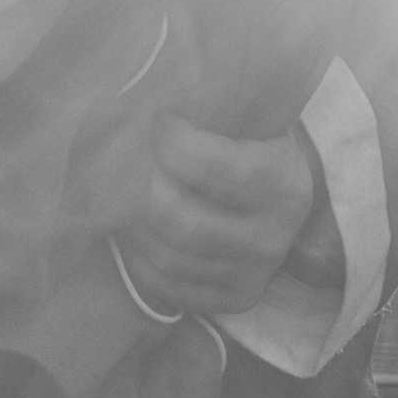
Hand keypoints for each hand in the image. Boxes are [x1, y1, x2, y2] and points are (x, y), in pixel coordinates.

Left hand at [117, 117, 317, 317]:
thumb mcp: (247, 118)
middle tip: (122, 162)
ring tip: (116, 193)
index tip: (153, 122)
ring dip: (129, 224)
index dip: (170, 143)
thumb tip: (139, 97)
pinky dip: (137, 257)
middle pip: (181, 222)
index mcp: (281, 182)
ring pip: (168, 258)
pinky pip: (168, 286)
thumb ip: (205, 107)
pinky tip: (130, 228)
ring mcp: (253, 275)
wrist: (281, 195)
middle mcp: (272, 237)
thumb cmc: (250, 143)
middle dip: (139, 189)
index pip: (213, 167)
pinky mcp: (233, 300)